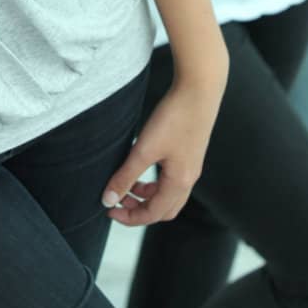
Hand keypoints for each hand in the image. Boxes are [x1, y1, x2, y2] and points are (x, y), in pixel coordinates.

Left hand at [101, 65, 225, 226]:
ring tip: (127, 184)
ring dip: (147, 196)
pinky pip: (172, 180)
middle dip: (140, 210)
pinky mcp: (190, 154)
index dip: (130, 218)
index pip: (153, 214)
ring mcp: (192, 166)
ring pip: (168, 195)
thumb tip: (108, 200)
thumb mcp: (144, 150)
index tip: (108, 211)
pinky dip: (155, 183)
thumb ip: (125, 176)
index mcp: (179, 182)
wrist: (199, 90)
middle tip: (117, 201)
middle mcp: (189, 179)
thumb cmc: (174, 118)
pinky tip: (142, 167)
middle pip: (164, 210)